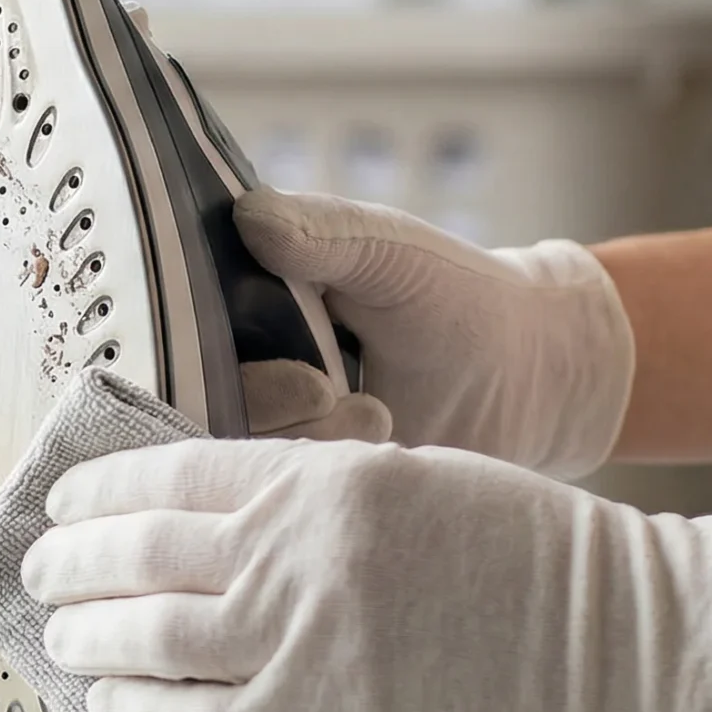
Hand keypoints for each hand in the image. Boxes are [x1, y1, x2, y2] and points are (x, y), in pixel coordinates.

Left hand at [20, 436, 711, 711]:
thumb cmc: (539, 558)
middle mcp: (296, 550)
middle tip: (38, 569)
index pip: (173, 472)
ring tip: (58, 635)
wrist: (627, 639)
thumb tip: (224, 523)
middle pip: (139, 552)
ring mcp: (301, 640)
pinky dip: (137, 708)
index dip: (100, 490)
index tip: (63, 501)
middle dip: (71, 561)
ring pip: (148, 634)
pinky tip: (108, 701)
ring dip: (87, 633)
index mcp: (324, 477)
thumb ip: (318, 496)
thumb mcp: (418, 480)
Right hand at [236, 185, 633, 477]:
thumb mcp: (387, 249)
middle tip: (323, 388)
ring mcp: (278, 435)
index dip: (200, 353)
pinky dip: (324, 477)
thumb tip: (250, 215)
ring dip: (304, 440)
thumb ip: (324, 231)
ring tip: (375, 415)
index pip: (179, 338)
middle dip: (264, 402)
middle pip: (199, 404)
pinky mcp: (313, 487)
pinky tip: (380, 444)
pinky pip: (283, 496)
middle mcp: (247, 374)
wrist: (532, 373)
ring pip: (240, 454)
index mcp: (246, 310)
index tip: (268, 351)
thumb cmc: (458, 296)